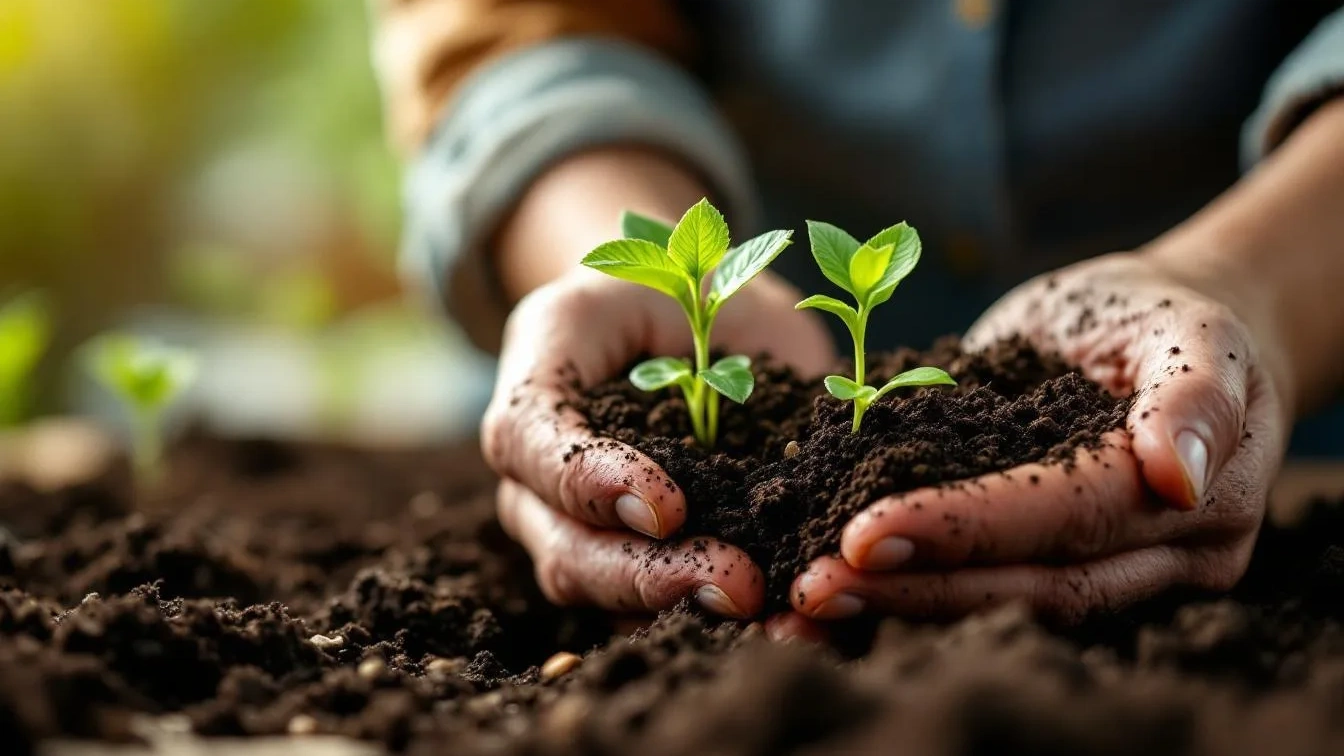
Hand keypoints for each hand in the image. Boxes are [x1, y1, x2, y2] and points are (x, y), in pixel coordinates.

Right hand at [484, 268, 833, 619]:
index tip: (667, 507)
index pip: (533, 445)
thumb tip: (740, 401)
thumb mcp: (669, 278)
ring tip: (763, 617)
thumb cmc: (675, 292)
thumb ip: (687, 333)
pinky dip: (710, 628)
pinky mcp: (625, 564)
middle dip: (646, 575)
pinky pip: (648, 613)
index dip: (591, 482)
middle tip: (734, 584)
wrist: (679, 321)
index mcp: (534, 396)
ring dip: (680, 613)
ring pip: (600, 594)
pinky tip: (780, 629)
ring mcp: (570, 533)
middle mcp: (535, 482)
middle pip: (563, 548)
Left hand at [789, 251, 1291, 622]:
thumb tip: (1178, 476)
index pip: (1068, 521)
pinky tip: (820, 614)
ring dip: (896, 611)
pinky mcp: (1053, 572)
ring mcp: (1109, 578)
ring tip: (801, 608)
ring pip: (999, 608)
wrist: (1153, 339)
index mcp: (1202, 504)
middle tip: (811, 587)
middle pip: (1029, 588)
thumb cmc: (1158, 320)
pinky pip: (978, 595)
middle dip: (915, 590)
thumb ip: (1194, 393)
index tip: (864, 537)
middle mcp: (1160, 563)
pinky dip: (898, 604)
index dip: (966, 530)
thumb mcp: (1190, 327)